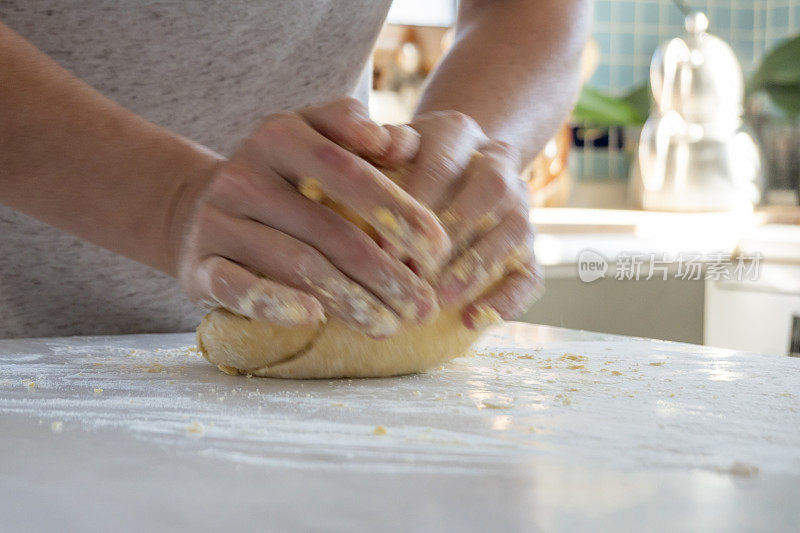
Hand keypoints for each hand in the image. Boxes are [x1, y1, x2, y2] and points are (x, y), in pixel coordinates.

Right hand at [175, 98, 450, 337]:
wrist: (197, 206)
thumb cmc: (280, 177)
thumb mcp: (313, 138)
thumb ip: (356, 132)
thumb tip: (402, 144)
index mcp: (279, 135)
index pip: (348, 170)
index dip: (396, 210)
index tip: (438, 248)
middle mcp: (244, 174)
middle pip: (328, 227)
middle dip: (384, 271)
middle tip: (424, 306)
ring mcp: (218, 220)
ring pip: (294, 262)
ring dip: (349, 299)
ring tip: (390, 326)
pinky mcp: (197, 266)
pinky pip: (237, 287)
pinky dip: (275, 303)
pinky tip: (313, 317)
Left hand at [403, 111, 543, 328]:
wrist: (454, 165)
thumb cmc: (404, 163)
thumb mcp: (389, 147)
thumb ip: (384, 144)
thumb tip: (385, 144)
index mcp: (459, 132)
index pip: (443, 162)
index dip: (415, 203)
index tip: (383, 244)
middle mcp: (499, 163)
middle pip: (490, 190)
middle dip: (451, 234)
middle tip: (413, 271)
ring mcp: (520, 204)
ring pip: (514, 231)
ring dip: (476, 266)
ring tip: (439, 297)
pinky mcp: (530, 245)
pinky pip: (532, 272)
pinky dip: (508, 298)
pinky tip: (474, 318)